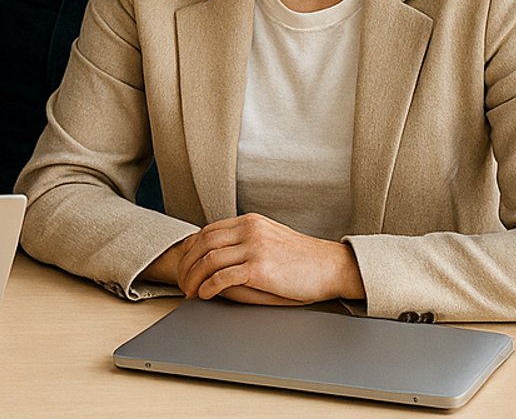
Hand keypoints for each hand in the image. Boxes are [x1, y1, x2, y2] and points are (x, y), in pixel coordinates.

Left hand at [174, 213, 364, 304]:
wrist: (333, 267)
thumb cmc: (304, 261)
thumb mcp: (271, 243)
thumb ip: (243, 246)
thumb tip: (213, 262)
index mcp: (250, 222)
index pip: (207, 231)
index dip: (190, 249)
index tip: (185, 265)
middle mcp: (250, 229)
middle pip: (202, 243)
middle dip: (186, 264)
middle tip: (182, 282)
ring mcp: (255, 247)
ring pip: (209, 259)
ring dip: (193, 278)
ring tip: (190, 291)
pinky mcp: (260, 268)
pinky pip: (223, 276)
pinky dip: (208, 286)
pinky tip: (205, 294)